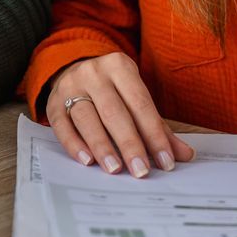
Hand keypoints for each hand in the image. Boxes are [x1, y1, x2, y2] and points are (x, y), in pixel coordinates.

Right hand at [45, 52, 194, 178]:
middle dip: (129, 144)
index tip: (165, 161)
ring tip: (115, 169)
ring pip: (86, 118)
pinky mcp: (53, 103)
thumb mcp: (135, 97)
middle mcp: (93, 73)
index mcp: (119, 66)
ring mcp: (70, 86)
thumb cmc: (112, 89)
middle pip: (114, 112)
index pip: (140, 104)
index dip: (154, 134)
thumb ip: (158, 126)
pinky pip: (62, 125)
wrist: (74, 68)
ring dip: (102, 146)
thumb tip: (184, 155)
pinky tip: (87, 161)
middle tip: (141, 170)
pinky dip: (74, 144)